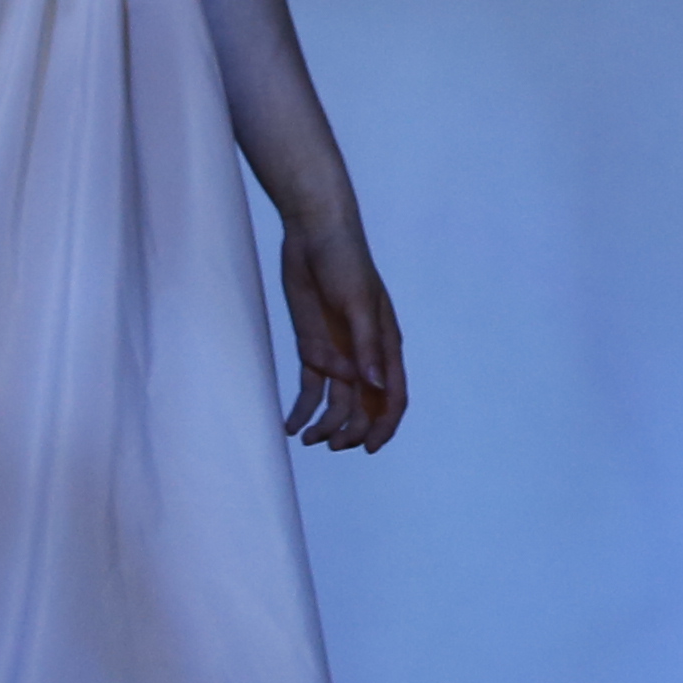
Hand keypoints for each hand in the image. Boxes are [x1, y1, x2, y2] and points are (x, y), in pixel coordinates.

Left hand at [277, 218, 405, 450]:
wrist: (315, 235)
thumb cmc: (346, 264)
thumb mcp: (358, 305)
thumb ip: (366, 346)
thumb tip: (373, 385)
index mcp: (385, 346)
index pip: (392, 396)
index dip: (384, 425)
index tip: (368, 447)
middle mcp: (365, 356)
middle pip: (364, 406)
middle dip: (351, 430)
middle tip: (330, 444)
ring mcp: (338, 354)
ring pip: (337, 402)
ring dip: (326, 425)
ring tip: (308, 439)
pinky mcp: (314, 348)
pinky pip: (311, 388)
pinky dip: (303, 409)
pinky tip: (291, 426)